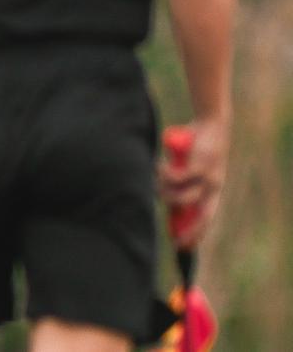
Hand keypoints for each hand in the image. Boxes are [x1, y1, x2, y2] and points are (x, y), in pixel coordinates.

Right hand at [158, 118, 229, 248]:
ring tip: (156, 180)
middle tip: (171, 235)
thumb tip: (165, 203)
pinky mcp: (201, 165)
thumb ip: (181, 185)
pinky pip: (177, 177)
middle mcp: (214, 187)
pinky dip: (164, 174)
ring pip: (184, 197)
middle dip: (187, 229)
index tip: (182, 247)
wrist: (211, 123)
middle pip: (201, 216)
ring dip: (165, 192)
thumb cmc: (197, 147)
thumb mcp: (189, 170)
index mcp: (213, 190)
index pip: (206, 218)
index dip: (195, 234)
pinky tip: (158, 165)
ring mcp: (209, 177)